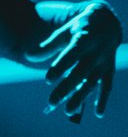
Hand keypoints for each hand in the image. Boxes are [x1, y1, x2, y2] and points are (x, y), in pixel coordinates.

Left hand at [28, 0, 121, 119]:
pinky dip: (103, 99)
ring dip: (81, 97)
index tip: (48, 80)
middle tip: (51, 102)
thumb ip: (48, 45)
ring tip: (67, 111)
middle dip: (66, 88)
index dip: (60, 68)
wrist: (107, 23)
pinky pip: (107, 86)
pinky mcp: (109, 70)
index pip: (71, 55)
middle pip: (80, 73)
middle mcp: (96, 52)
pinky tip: (97, 113)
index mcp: (84, 39)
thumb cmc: (78, 28)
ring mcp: (104, 62)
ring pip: (92, 83)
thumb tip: (27, 56)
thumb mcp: (64, 31)